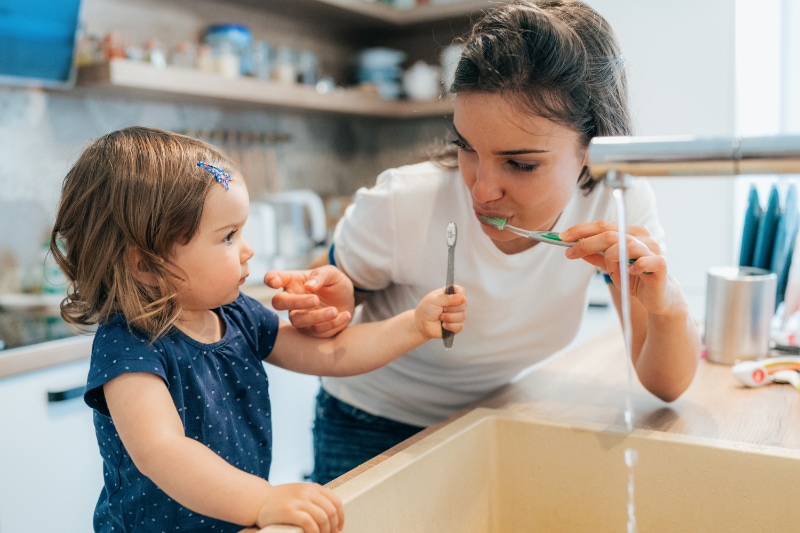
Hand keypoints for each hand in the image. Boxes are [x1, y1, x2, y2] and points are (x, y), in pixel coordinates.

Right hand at [257, 482, 343, 532]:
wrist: (259, 501)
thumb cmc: (280, 501)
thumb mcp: (300, 494)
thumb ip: (314, 500)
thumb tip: (332, 516)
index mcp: (313, 488)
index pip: (335, 501)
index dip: (341, 516)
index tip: (339, 527)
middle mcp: (308, 492)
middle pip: (331, 511)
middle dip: (333, 527)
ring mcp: (298, 501)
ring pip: (323, 518)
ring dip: (325, 531)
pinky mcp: (290, 511)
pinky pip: (310, 524)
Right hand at [265, 266, 354, 337]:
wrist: (348, 301)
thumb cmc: (335, 284)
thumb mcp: (332, 273)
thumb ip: (320, 275)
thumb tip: (309, 286)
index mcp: (292, 281)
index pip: (274, 277)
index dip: (270, 279)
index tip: (274, 282)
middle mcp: (291, 299)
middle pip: (279, 302)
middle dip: (295, 302)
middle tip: (315, 300)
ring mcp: (299, 316)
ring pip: (297, 320)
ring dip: (316, 317)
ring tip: (334, 310)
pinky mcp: (310, 330)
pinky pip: (315, 330)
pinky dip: (331, 324)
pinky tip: (345, 315)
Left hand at [415, 285, 466, 339]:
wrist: (421, 324)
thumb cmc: (426, 309)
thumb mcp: (434, 300)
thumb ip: (448, 298)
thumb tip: (463, 297)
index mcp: (450, 294)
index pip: (462, 291)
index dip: (461, 295)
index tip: (455, 298)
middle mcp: (455, 304)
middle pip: (464, 304)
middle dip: (451, 308)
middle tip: (441, 309)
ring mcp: (457, 315)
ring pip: (462, 316)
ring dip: (449, 317)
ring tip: (440, 317)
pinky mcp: (456, 326)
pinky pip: (460, 326)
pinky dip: (450, 326)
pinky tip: (443, 325)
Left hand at [560, 221, 679, 314]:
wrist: (659, 297)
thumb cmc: (635, 278)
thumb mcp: (610, 267)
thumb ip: (596, 256)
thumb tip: (573, 247)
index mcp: (630, 233)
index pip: (603, 226)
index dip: (582, 230)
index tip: (562, 237)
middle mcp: (642, 238)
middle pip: (611, 234)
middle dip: (587, 242)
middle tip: (570, 252)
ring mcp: (653, 250)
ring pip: (626, 244)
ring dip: (610, 256)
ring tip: (608, 267)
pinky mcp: (661, 266)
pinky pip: (648, 261)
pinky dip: (636, 266)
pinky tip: (629, 272)